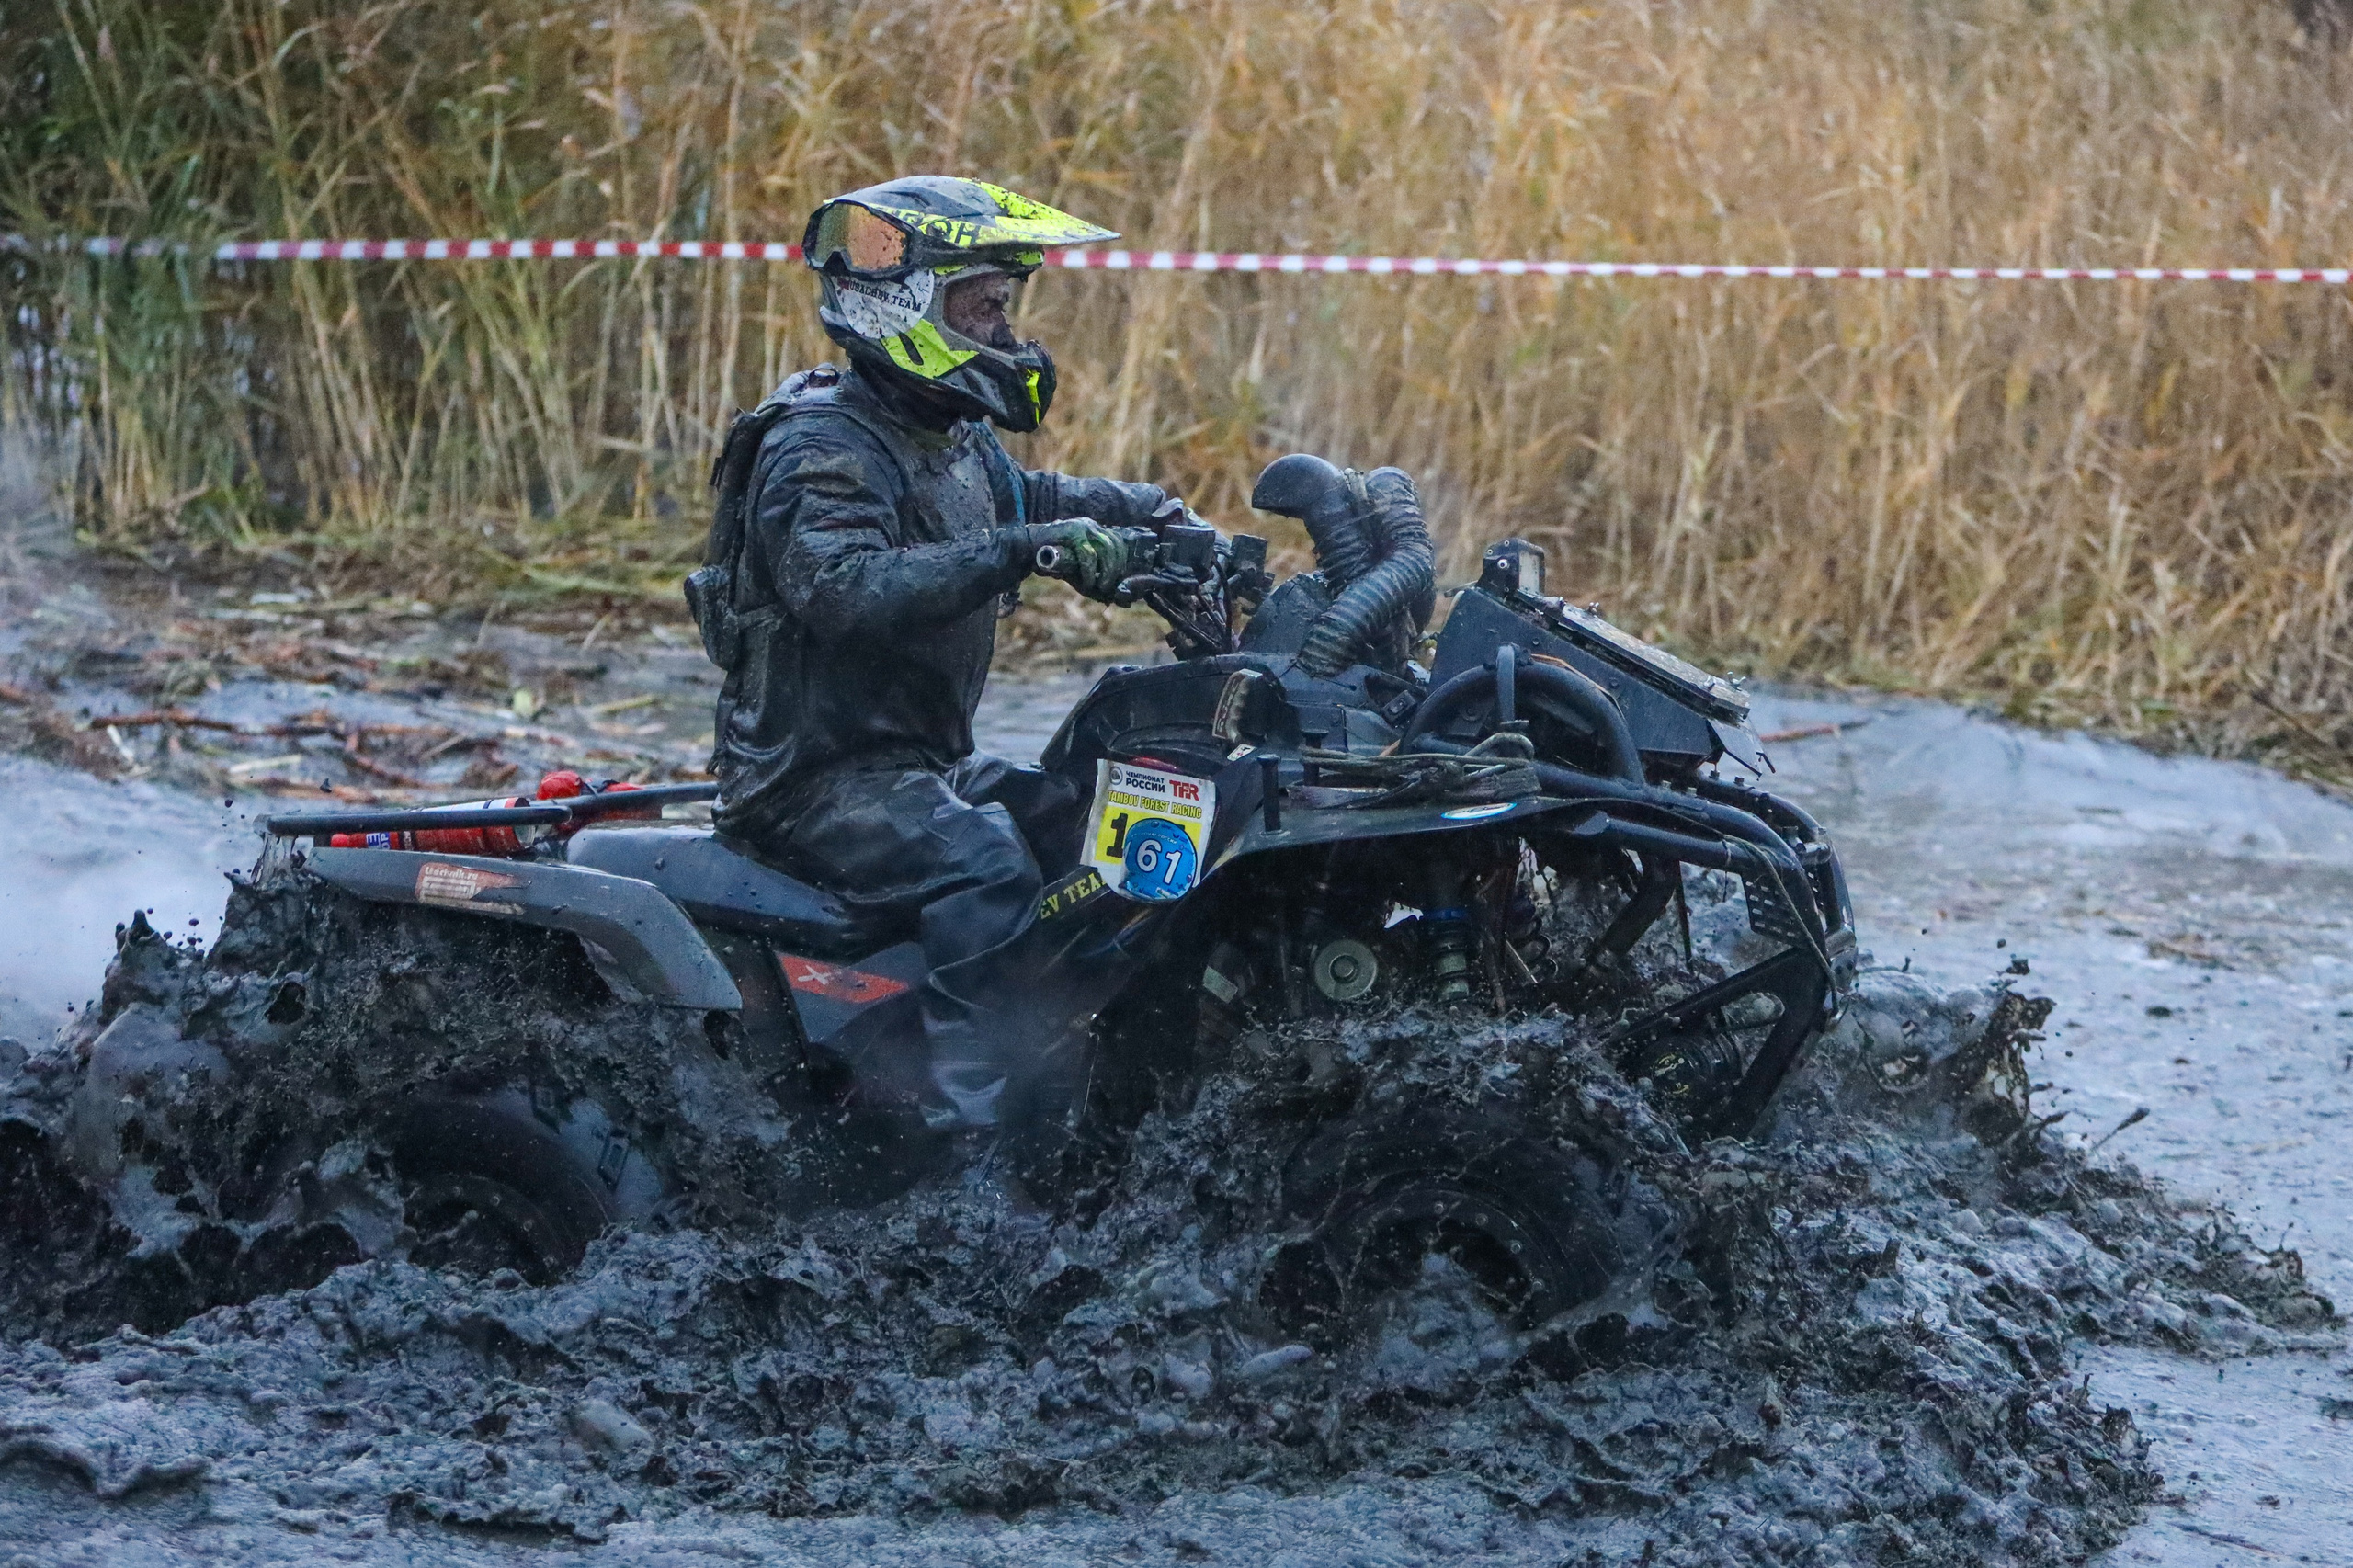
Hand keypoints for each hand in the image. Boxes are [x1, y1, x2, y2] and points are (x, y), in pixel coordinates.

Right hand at [1025, 519, 1140, 602]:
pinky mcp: (1072, 532)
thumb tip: (1123, 602)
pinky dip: (1089, 572)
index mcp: (1095, 531)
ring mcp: (1082, 527)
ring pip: (1106, 549)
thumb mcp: (1078, 573)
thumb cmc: (1052, 563)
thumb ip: (1098, 584)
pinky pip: (1088, 554)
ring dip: (1105, 572)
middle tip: (1107, 588)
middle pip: (1115, 546)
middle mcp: (1091, 526)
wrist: (1024, 551)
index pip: (1118, 545)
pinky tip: (1085, 582)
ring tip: (1099, 587)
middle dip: (1115, 570)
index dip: (1121, 564)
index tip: (1117, 582)